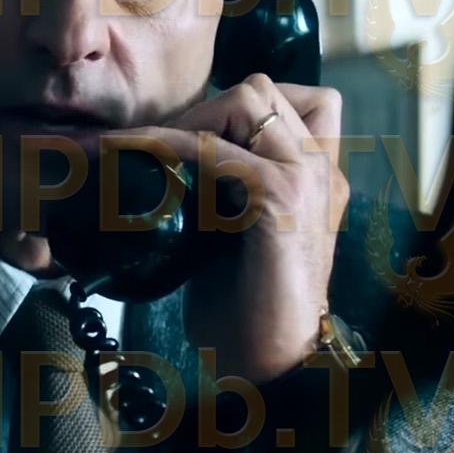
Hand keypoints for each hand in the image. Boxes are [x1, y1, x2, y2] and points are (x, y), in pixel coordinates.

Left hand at [112, 74, 348, 381]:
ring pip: (250, 99)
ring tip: (152, 148)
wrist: (270, 363)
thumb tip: (167, 160)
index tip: (192, 134)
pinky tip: (131, 153)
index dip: (239, 106)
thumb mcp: (236, 230)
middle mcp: (322, 170)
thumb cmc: (246, 307)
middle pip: (266, 89)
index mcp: (320, 175)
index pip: (302, 99)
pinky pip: (216, 148)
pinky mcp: (281, 201)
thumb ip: (226, 189)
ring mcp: (307, 181)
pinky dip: (166, 142)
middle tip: (161, 144)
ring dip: (191, 117)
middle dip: (205, 106)